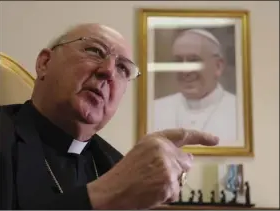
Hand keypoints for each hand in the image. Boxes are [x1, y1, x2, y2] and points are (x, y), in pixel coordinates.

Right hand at [87, 128, 218, 208]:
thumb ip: (164, 149)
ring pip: (181, 177)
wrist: (114, 189)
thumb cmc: (127, 170)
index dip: (201, 137)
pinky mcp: (170, 184)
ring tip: (153, 183)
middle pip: (186, 161)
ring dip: (172, 182)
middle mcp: (165, 150)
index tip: (215, 140)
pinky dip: (168, 194)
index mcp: (156, 139)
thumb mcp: (143, 150)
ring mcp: (168, 168)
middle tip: (163, 173)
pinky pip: (176, 191)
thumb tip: (189, 158)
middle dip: (179, 168)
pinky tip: (153, 191)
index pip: (184, 135)